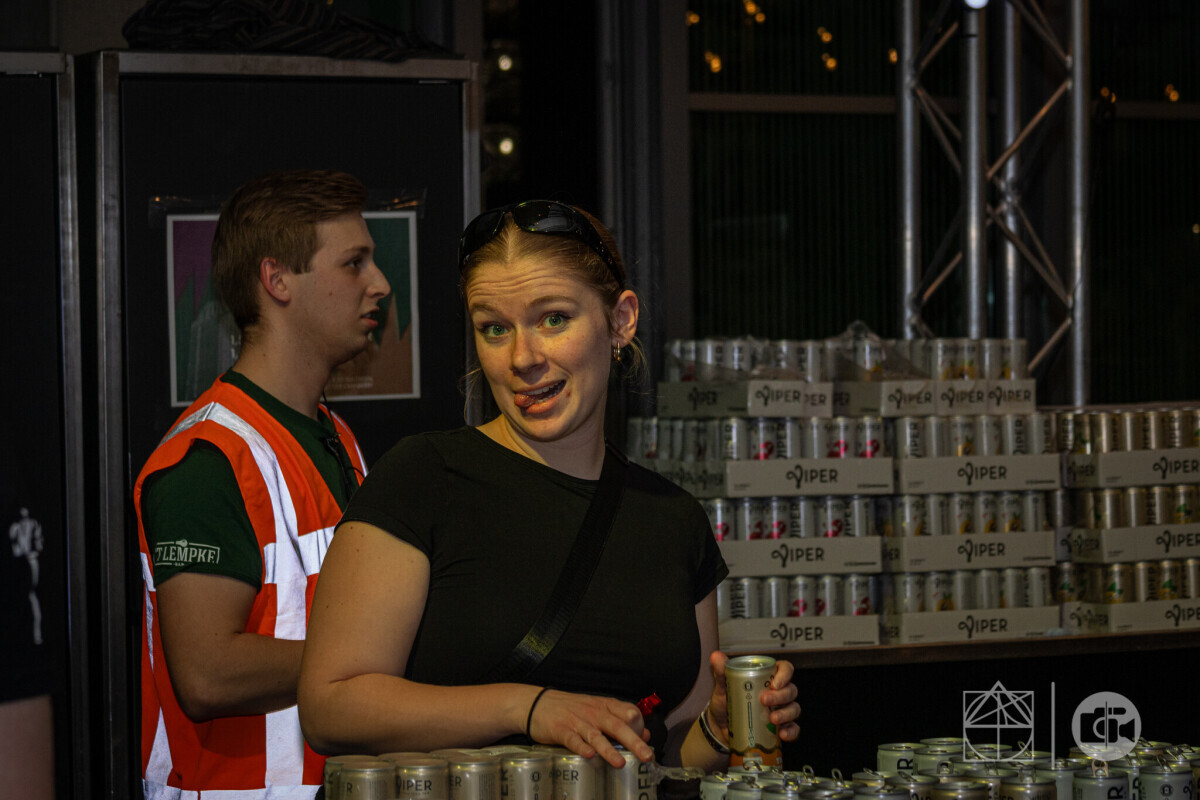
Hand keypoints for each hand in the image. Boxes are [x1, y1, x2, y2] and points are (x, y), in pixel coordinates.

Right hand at [526, 688, 653, 766]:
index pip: (630, 712)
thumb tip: (645, 734)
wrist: (538, 703)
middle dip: (634, 742)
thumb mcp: (598, 710)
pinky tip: (590, 756)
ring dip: (609, 750)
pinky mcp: (561, 731)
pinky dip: (581, 748)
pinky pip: (573, 740)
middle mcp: (594, 712)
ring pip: (596, 735)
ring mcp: (577, 722)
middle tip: (646, 756)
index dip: (640, 726)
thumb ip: (621, 721)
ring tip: (620, 763)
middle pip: (617, 725)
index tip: (645, 740)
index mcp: (605, 706)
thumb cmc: (572, 709)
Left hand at [706, 652, 800, 742]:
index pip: (785, 669)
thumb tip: (716, 656)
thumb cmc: (726, 702)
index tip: (774, 683)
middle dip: (780, 696)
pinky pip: (794, 729)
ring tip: (772, 719)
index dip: (784, 675)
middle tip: (764, 700)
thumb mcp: (723, 686)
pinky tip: (782, 734)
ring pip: (794, 709)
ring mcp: (781, 710)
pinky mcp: (781, 727)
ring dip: (786, 713)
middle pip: (791, 690)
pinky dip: (791, 731)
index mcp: (768, 677)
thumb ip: (721, 671)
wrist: (720, 727)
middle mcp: (778, 692)